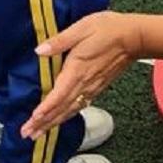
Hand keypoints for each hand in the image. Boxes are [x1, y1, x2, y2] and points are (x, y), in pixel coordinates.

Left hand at [24, 11, 142, 137]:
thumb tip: (40, 50)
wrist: (134, 38)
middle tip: (28, 134)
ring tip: (39, 133)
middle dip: (44, 123)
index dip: (45, 109)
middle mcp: (84, 83)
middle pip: (61, 109)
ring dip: (53, 123)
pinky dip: (67, 116)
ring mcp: (91, 87)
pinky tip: (60, 119)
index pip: (58, 95)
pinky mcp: (97, 87)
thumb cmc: (109, 30)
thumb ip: (60, 41)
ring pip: (69, 110)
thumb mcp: (82, 28)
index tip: (33, 120)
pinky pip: (79, 106)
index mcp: (77, 69)